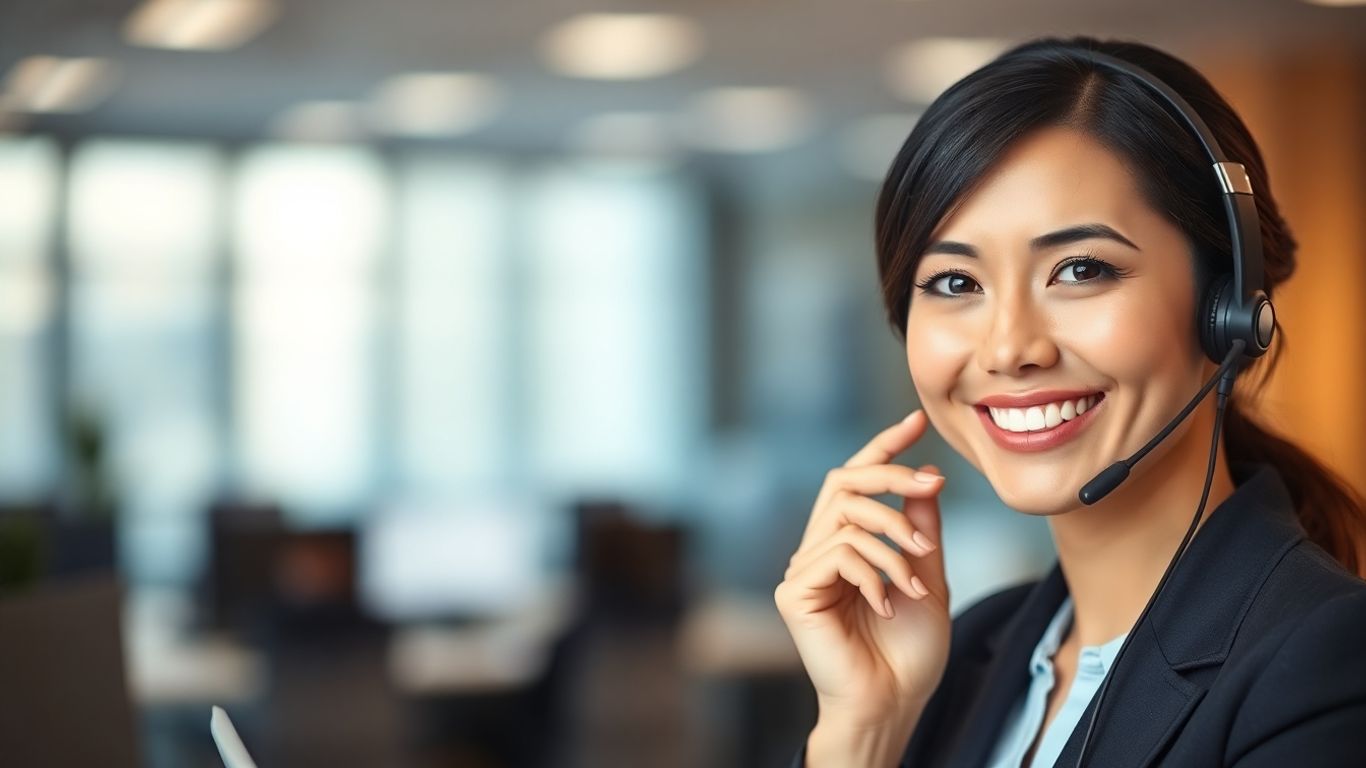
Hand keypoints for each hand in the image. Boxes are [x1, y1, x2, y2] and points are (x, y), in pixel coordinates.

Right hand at [774, 409, 951, 729]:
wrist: (893, 703)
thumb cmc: (908, 652)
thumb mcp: (928, 576)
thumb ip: (920, 528)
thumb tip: (924, 475)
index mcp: (845, 545)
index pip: (856, 481)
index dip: (883, 447)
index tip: (916, 421)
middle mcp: (817, 551)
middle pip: (844, 482)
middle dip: (891, 474)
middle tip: (932, 484)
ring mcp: (802, 571)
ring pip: (847, 517)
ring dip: (895, 541)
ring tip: (919, 577)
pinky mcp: (794, 593)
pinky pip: (839, 553)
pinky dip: (875, 573)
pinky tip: (887, 604)